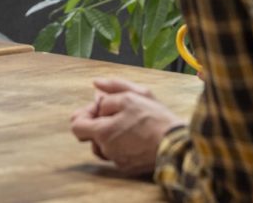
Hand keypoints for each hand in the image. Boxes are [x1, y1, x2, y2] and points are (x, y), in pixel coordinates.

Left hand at [70, 77, 184, 176]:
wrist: (175, 145)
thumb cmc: (154, 119)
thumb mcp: (132, 96)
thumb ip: (111, 89)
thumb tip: (95, 84)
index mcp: (102, 133)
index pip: (76, 125)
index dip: (85, 112)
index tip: (100, 106)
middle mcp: (106, 150)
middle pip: (91, 135)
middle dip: (101, 122)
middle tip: (121, 111)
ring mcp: (117, 160)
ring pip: (104, 144)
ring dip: (112, 133)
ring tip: (131, 123)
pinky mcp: (128, 167)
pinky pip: (117, 153)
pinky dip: (122, 143)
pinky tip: (137, 135)